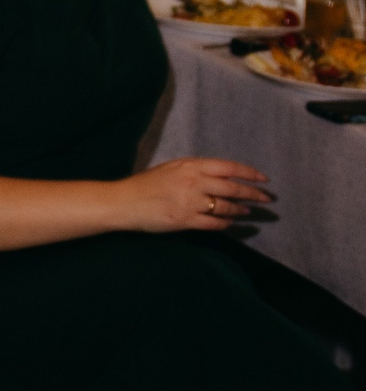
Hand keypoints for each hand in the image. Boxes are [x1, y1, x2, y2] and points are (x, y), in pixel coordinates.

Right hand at [127, 155, 270, 230]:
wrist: (124, 202)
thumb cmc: (145, 184)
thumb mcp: (171, 168)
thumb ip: (195, 171)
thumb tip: (222, 177)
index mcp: (190, 166)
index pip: (229, 167)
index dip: (250, 173)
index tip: (264, 180)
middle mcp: (193, 182)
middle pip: (233, 188)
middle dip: (254, 194)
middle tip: (266, 200)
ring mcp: (190, 202)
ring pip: (226, 207)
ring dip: (240, 210)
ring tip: (247, 212)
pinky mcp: (185, 220)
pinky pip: (213, 223)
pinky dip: (225, 224)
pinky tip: (230, 223)